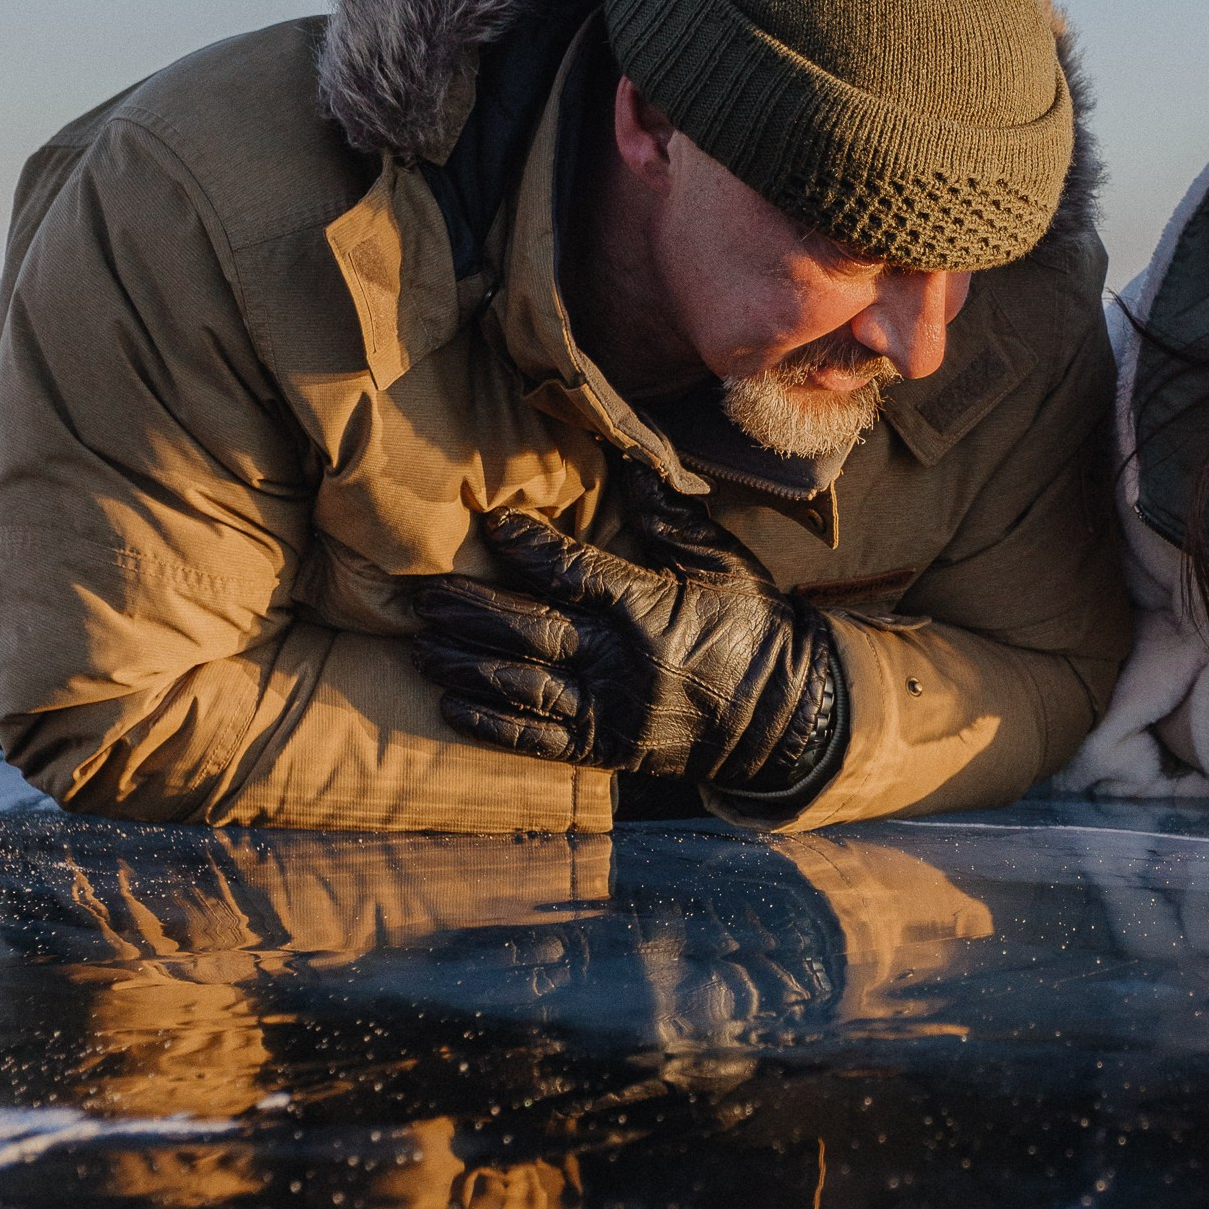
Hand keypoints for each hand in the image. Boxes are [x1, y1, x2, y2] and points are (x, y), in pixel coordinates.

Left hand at [416, 469, 839, 789]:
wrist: (785, 717)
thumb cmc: (753, 628)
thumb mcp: (721, 563)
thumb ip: (668, 517)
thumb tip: (628, 458)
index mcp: (652, 608)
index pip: (575, 573)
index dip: (529, 548)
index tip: (493, 526)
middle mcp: (624, 662)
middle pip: (531, 630)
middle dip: (472, 611)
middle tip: (426, 595)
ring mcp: (613, 711)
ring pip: (522, 686)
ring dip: (466, 666)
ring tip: (423, 648)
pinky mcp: (608, 749)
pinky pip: (538, 742)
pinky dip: (491, 727)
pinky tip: (451, 708)